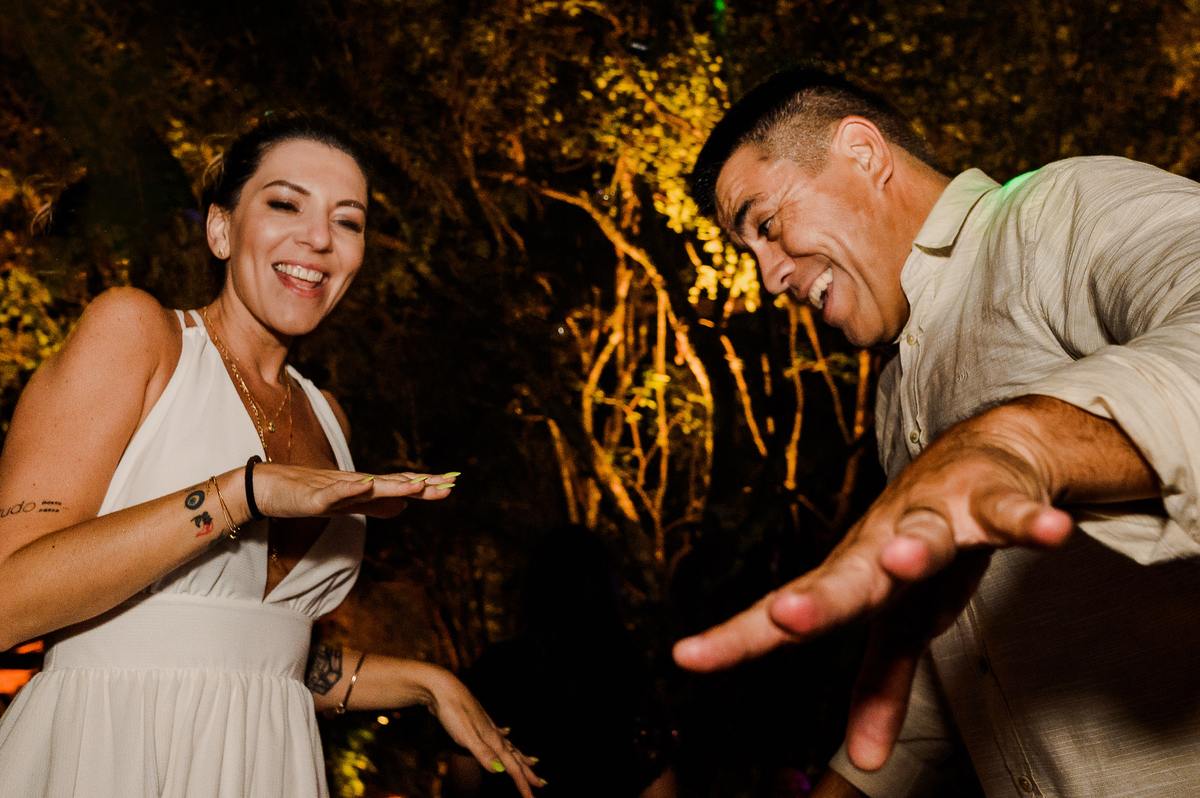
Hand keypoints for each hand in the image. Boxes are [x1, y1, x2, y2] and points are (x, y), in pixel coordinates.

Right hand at [252, 465, 458, 519]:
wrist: (267, 487)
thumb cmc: (306, 494)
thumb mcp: (348, 505)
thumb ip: (375, 506)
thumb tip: (404, 507)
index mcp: (364, 489)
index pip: (401, 485)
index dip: (427, 486)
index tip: (453, 483)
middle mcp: (355, 484)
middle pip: (394, 483)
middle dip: (422, 483)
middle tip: (451, 483)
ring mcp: (336, 488)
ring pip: (370, 486)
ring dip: (395, 484)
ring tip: (419, 483)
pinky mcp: (315, 497)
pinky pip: (336, 493)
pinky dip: (352, 488)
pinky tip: (368, 485)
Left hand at [421, 668, 543, 797]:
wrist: (441, 688)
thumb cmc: (453, 711)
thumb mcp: (466, 736)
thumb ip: (483, 754)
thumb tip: (500, 771)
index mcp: (492, 740)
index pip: (511, 766)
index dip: (522, 783)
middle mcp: (493, 733)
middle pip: (515, 757)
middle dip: (527, 773)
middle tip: (542, 784)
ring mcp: (486, 726)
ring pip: (509, 746)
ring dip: (520, 756)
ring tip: (533, 762)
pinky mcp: (478, 721)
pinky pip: (498, 733)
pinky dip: (505, 736)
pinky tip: (506, 732)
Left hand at [673, 417, 1073, 769]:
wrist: (985, 455)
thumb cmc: (930, 546)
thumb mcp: (905, 621)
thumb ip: (880, 686)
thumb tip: (864, 762)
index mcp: (852, 577)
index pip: (787, 613)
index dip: (739, 637)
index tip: (687, 657)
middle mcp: (882, 543)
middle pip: (846, 575)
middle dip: (819, 600)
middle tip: (788, 617)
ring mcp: (937, 515)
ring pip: (924, 532)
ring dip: (915, 548)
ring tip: (906, 561)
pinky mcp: (993, 497)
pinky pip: (1012, 512)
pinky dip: (1028, 522)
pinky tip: (1048, 534)